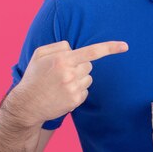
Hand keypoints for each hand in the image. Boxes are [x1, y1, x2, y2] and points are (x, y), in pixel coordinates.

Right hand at [9, 40, 128, 125]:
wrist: (26, 105)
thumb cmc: (34, 77)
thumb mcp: (40, 55)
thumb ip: (59, 46)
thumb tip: (74, 48)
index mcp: (62, 59)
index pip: (92, 51)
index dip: (110, 48)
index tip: (125, 46)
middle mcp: (70, 73)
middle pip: (89, 65)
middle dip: (80, 66)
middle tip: (63, 72)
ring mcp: (73, 88)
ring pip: (88, 78)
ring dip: (79, 79)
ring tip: (60, 84)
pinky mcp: (75, 101)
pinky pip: (85, 91)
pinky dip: (77, 91)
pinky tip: (62, 93)